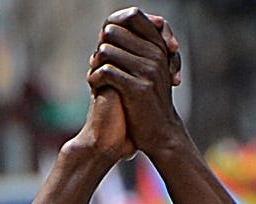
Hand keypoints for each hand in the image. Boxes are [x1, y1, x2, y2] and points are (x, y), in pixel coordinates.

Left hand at [89, 10, 182, 157]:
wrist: (161, 135)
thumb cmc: (149, 103)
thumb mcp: (149, 72)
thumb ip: (135, 50)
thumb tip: (106, 30)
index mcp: (158, 45)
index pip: (132, 16)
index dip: (114, 25)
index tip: (107, 44)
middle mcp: (155, 53)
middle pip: (114, 32)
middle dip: (101, 47)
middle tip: (96, 64)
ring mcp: (148, 70)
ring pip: (107, 51)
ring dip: (95, 64)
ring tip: (94, 77)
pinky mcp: (137, 88)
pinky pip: (106, 72)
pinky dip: (94, 78)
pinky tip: (93, 86)